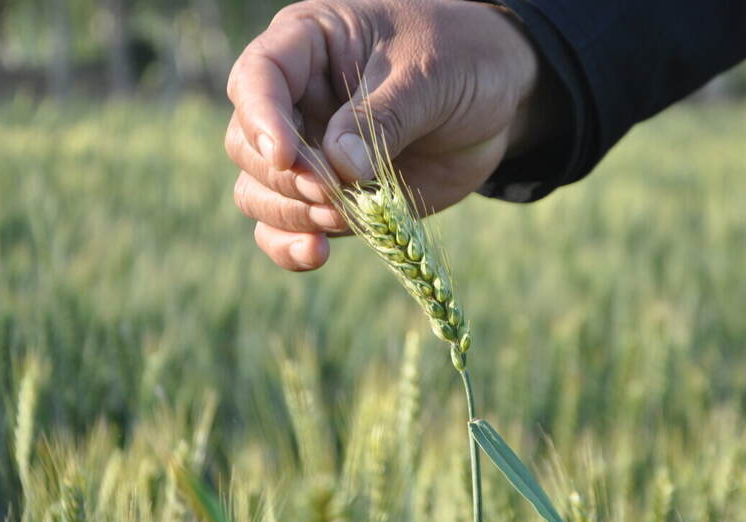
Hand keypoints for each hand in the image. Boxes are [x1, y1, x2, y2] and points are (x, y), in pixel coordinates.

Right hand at [225, 0, 562, 270]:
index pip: (257, 77)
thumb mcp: (430, 74)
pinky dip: (291, 247)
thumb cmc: (462, 60)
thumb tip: (339, 168)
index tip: (286, 156)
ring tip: (344, 217)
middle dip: (287, 177)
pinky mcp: (329, 198)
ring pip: (258, 192)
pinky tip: (319, 252)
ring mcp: (309, 154)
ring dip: (292, 214)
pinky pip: (283, 229)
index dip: (261, 119)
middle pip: (247, 146)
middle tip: (335, 191)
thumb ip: (384, 116)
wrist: (498, 102)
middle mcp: (295, 101)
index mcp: (308, 45)